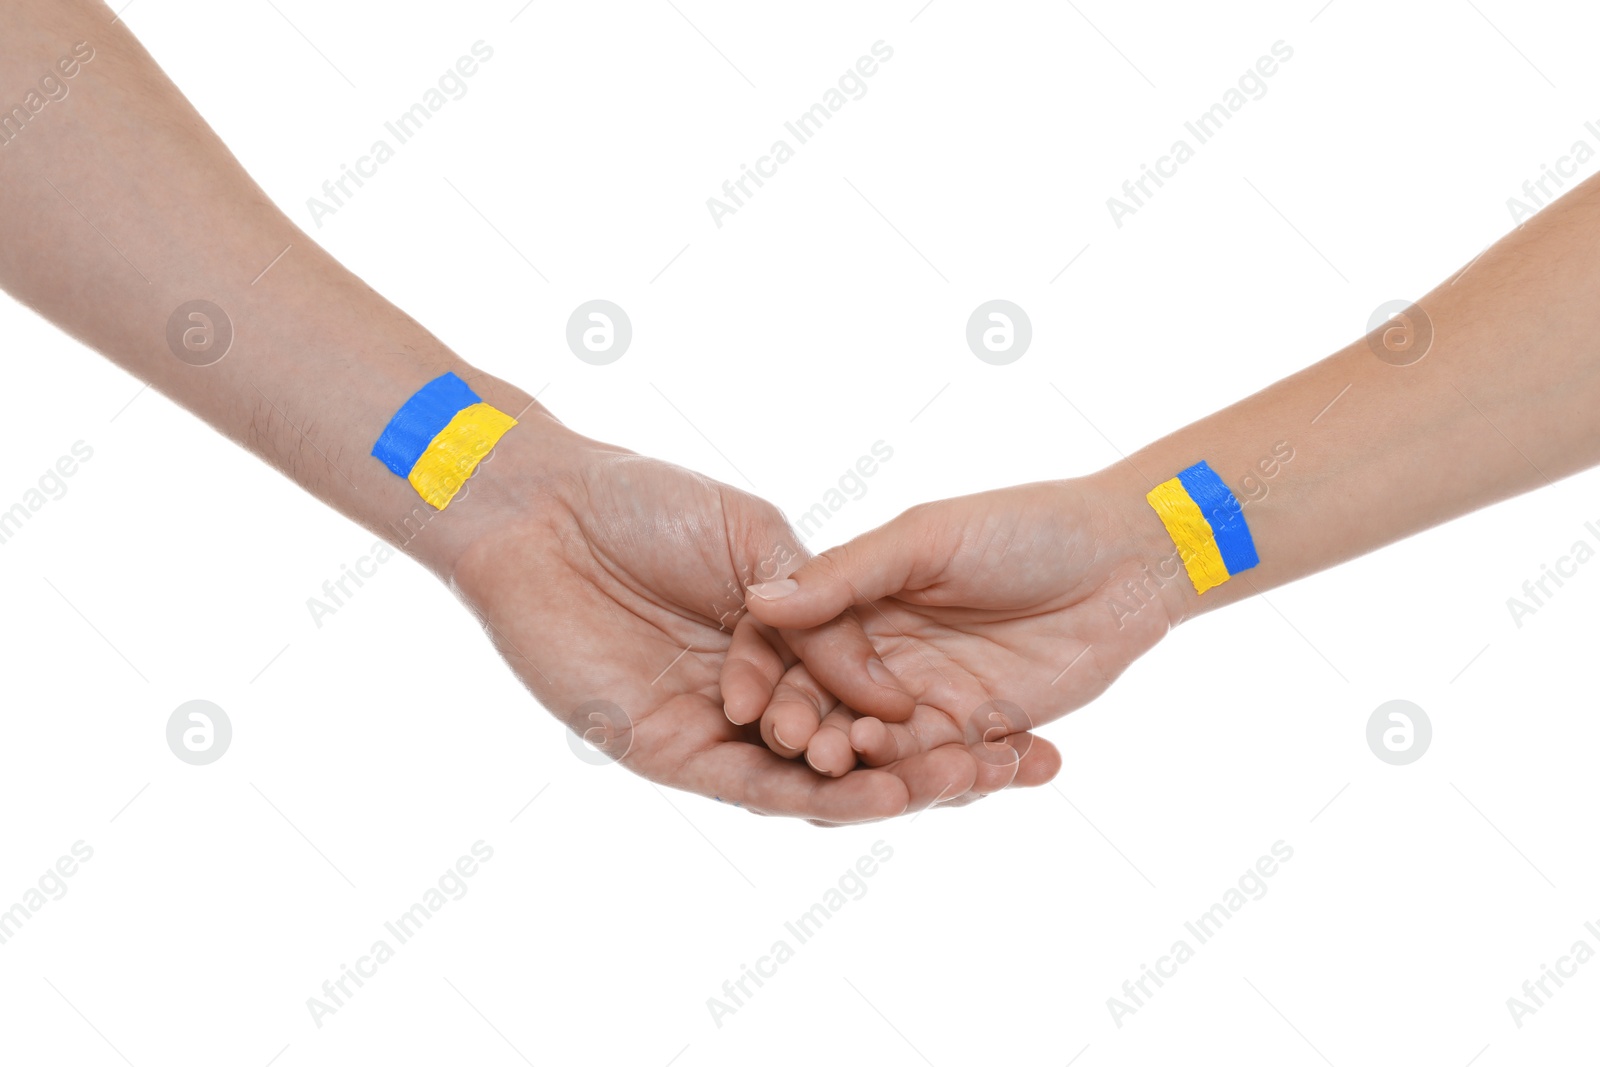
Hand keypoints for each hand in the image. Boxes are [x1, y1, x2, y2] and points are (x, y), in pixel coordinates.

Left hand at [444, 421, 981, 822]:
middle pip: (848, 745)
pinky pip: (742, 784)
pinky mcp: (662, 750)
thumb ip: (823, 614)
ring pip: (803, 778)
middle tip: (1001, 773)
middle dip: (922, 763)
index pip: (866, 692)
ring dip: (873, 791)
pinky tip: (867, 798)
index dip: (933, 711)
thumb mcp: (759, 544)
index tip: (1012, 725)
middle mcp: (751, 693)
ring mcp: (708, 726)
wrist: (544, 509)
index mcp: (777, 641)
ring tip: (945, 794)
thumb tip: (890, 684)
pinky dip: (804, 796)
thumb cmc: (646, 503)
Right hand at [724, 473, 1186, 788]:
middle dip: (819, 738)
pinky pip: (950, 768)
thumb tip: (760, 599)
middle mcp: (879, 657)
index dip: (769, 685)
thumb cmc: (1021, 527)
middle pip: (828, 712)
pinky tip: (970, 776)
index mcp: (852, 604)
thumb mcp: (927, 539)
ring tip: (882, 773)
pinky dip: (956, 779)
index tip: (758, 713)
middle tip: (820, 756)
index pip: (788, 653)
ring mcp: (928, 697)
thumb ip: (847, 574)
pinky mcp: (979, 731)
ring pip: (885, 751)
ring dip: (882, 767)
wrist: (1123, 556)